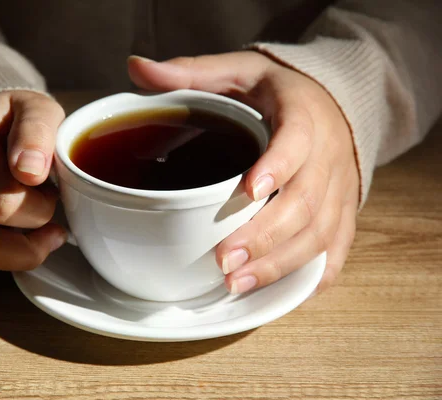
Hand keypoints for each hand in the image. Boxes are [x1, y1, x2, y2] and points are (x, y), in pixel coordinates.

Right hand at [0, 91, 66, 284]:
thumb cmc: (18, 124)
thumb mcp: (39, 111)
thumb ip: (38, 131)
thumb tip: (29, 170)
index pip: (2, 202)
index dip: (41, 210)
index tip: (54, 198)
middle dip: (24, 246)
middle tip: (49, 227)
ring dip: (5, 260)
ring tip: (30, 238)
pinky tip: (3, 242)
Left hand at [129, 52, 359, 294]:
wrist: (333, 102)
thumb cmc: (276, 91)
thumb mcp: (236, 70)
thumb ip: (190, 72)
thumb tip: (135, 68)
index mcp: (303, 114)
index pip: (297, 141)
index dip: (277, 166)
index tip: (248, 191)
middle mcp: (328, 155)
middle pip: (305, 202)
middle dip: (265, 235)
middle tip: (224, 260)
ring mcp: (340, 189)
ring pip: (320, 233)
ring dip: (280, 263)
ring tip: (236, 283)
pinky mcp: (343, 212)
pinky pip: (337, 249)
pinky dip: (313, 275)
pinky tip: (279, 292)